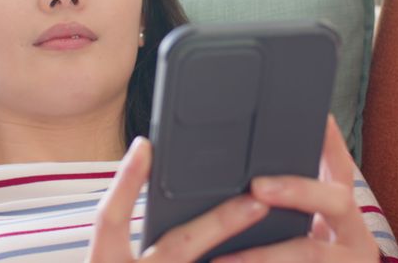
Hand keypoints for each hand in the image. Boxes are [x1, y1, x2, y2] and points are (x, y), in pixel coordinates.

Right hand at [86, 136, 269, 262]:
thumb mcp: (110, 261)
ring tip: (289, 244)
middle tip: (257, 199)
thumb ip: (126, 239)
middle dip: (220, 222)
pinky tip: (272, 262)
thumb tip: (151, 175)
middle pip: (177, 248)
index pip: (109, 220)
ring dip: (247, 260)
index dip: (125, 183)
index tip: (146, 145)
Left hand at [210, 115, 379, 262]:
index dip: (330, 139)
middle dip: (296, 190)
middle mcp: (356, 232)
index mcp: (346, 211)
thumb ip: (296, 201)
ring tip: (224, 257)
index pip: (341, 165)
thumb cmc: (315, 256)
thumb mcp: (313, 225)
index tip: (316, 115)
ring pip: (310, 251)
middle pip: (336, 200)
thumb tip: (252, 176)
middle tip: (257, 186)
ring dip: (264, 253)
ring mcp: (349, 260)